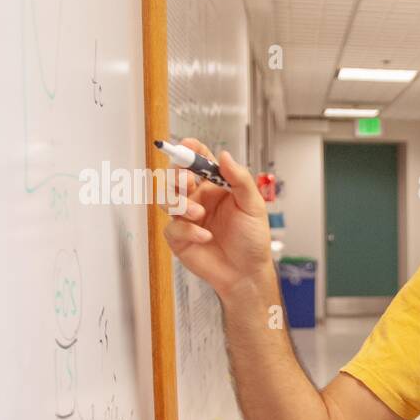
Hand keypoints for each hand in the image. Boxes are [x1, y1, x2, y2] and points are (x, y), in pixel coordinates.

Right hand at [158, 138, 272, 297]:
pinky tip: (205, 237)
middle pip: (175, 176)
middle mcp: (198, 199)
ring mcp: (187, 217)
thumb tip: (224, 155)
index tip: (187, 145)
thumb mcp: (254, 206)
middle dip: (177, 175)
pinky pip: (172, 227)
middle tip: (188, 181)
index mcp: (216, 187)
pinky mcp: (179, 237)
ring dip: (179, 202)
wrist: (247, 273)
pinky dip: (187, 230)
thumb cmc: (252, 240)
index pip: (199, 161)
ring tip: (199, 214)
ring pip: (166, 198)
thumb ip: (240, 180)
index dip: (190, 150)